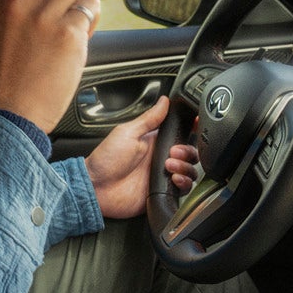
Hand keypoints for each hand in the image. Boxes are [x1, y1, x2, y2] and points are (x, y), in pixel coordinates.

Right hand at [0, 0, 96, 132]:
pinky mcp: (67, 34)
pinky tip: (77, 41)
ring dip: (84, 0)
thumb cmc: (7, 79)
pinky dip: (90, 23)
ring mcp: (42, 16)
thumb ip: (20, 1)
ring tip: (74, 24)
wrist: (9, 116)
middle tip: (70, 3)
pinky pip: (91, 8)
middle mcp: (18, 1)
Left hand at [85, 95, 193, 219]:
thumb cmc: (105, 160)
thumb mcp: (127, 133)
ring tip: (169, 166)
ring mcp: (163, 175)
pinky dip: (184, 183)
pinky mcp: (163, 191)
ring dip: (185, 166)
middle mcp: (161, 158)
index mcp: (154, 141)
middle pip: (190, 152)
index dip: (191, 129)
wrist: (97, 188)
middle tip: (172, 152)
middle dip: (187, 151)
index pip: (180, 133)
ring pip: (190, 170)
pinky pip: (184, 188)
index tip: (195, 125)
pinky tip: (174, 179)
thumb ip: (149, 118)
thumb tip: (164, 101)